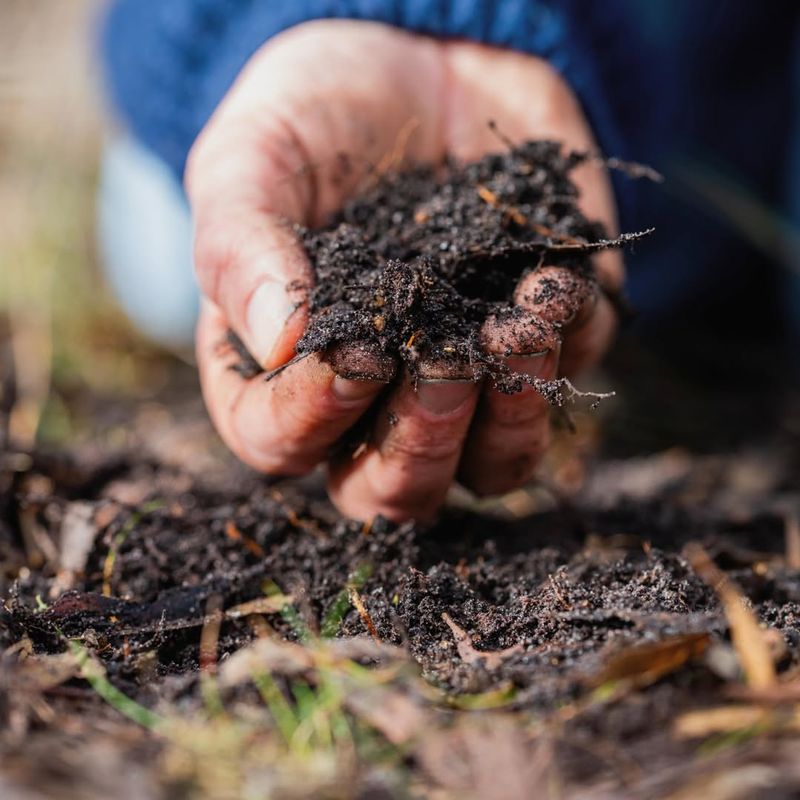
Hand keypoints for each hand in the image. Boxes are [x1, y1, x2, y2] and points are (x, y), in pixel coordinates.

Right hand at [187, 20, 620, 521]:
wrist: (422, 54)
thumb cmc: (317, 114)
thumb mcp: (252, 161)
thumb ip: (242, 251)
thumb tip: (280, 346)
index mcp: (285, 372)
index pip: (281, 444)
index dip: (312, 419)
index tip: (351, 350)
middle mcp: (374, 399)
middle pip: (392, 491)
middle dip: (420, 442)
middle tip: (442, 361)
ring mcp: (464, 381)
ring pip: (487, 471)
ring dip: (506, 421)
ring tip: (513, 326)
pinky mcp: (539, 342)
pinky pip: (560, 386)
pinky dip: (565, 344)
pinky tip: (551, 280)